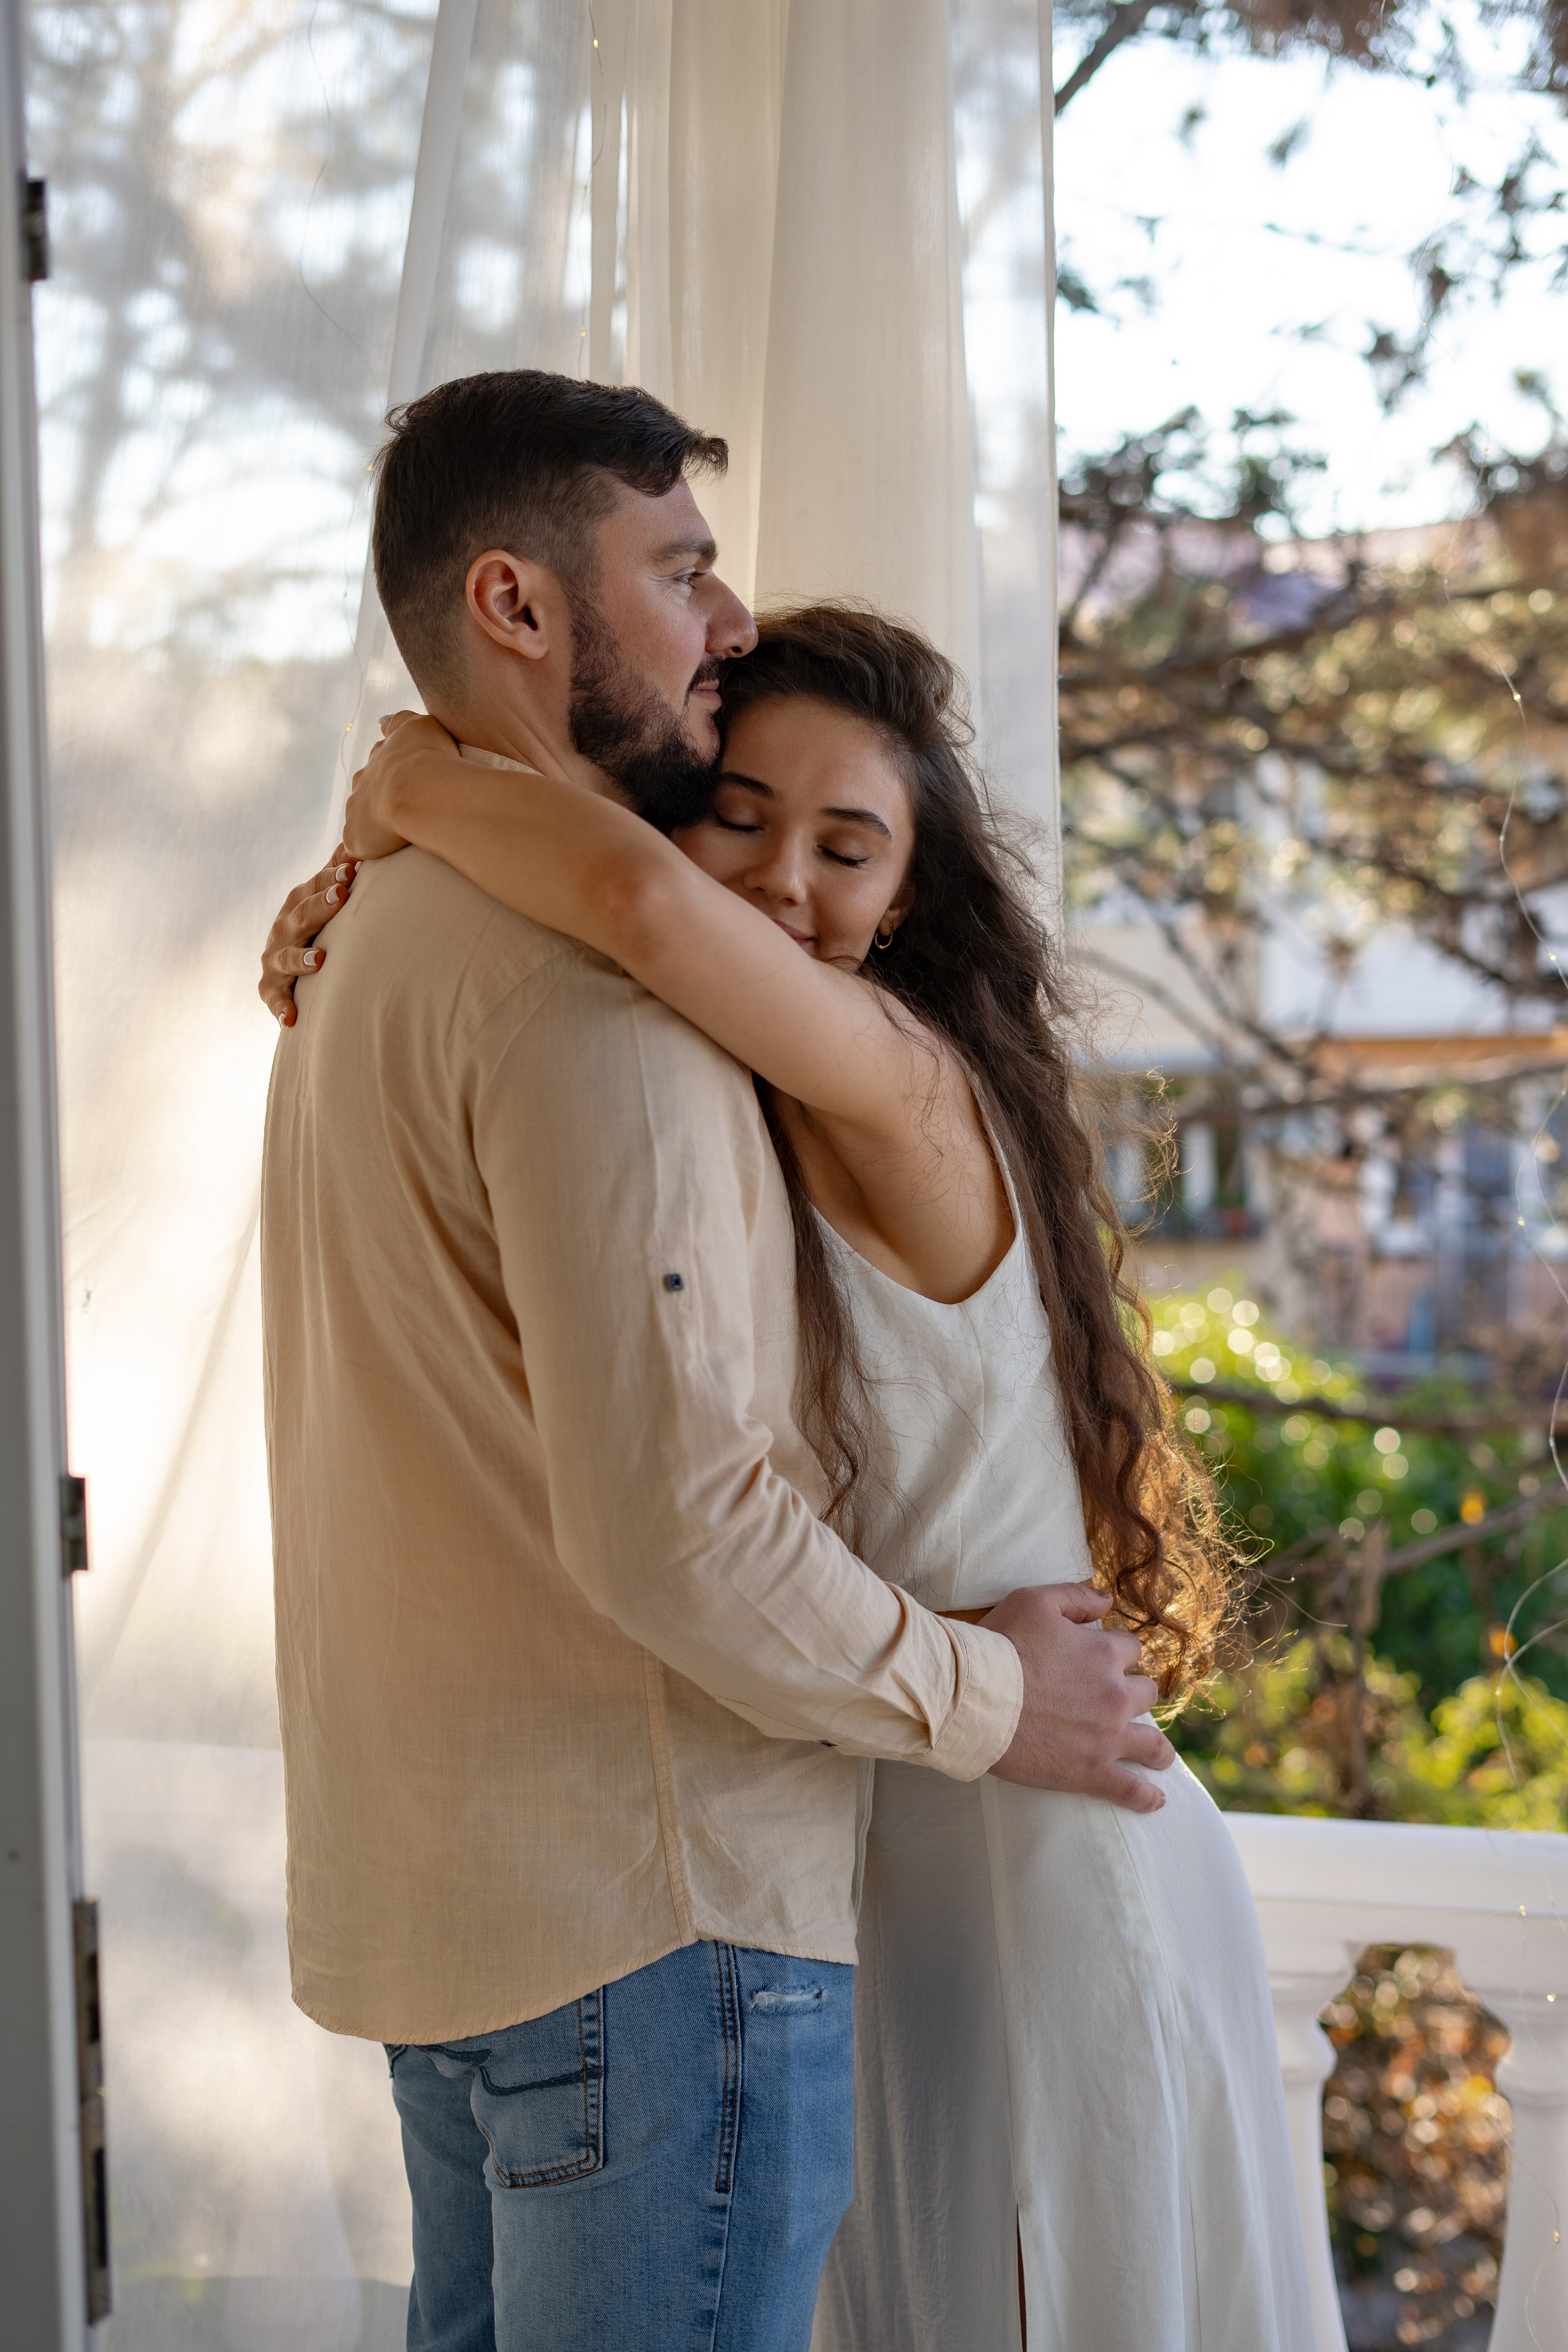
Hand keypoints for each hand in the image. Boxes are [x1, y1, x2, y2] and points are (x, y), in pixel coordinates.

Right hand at [258, 848, 357, 1025]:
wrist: (294, 969)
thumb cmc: (321, 925)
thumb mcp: (327, 898)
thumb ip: (338, 871)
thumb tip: (358, 837)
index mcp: (299, 903)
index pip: (314, 887)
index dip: (331, 877)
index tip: (353, 869)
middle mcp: (283, 928)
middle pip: (301, 915)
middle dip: (320, 906)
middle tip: (342, 895)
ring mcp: (275, 957)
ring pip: (286, 957)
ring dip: (301, 958)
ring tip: (321, 960)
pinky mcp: (270, 988)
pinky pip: (274, 998)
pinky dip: (281, 1008)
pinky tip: (291, 1019)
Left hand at [342, 709, 459, 860]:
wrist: (420, 791)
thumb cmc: (428, 758)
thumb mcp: (419, 725)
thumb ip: (399, 721)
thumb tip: (380, 720)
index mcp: (380, 760)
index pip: (382, 764)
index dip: (395, 772)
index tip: (408, 780)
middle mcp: (362, 783)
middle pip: (367, 791)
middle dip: (381, 799)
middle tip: (405, 811)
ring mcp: (355, 810)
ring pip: (361, 819)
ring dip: (375, 826)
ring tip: (397, 837)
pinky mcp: (354, 837)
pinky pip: (358, 846)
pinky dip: (369, 848)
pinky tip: (385, 855)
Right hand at [983, 1584, 1174, 1811]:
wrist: (977, 1698)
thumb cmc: (1001, 1646)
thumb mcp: (1034, 1601)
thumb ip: (1076, 1597)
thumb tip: (1107, 1600)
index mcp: (1105, 1653)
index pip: (1130, 1649)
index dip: (1116, 1653)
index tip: (1102, 1660)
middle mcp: (1115, 1695)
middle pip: (1145, 1694)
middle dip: (1133, 1694)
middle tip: (1115, 1702)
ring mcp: (1107, 1737)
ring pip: (1151, 1743)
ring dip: (1157, 1748)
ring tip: (1158, 1756)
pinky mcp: (1091, 1772)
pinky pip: (1131, 1790)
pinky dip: (1146, 1797)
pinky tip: (1155, 1800)